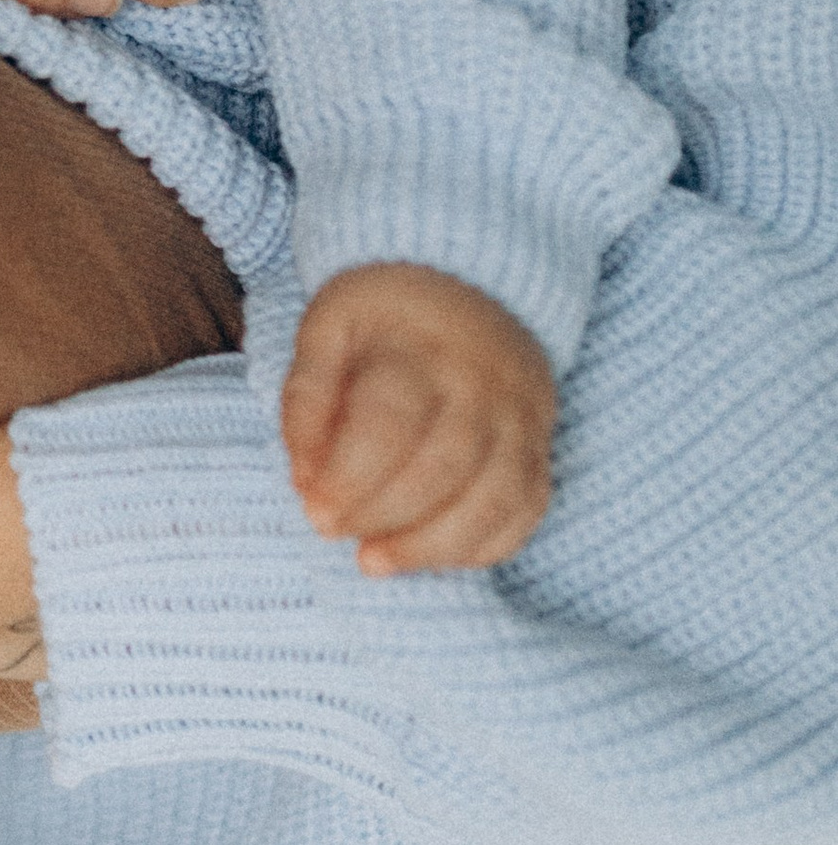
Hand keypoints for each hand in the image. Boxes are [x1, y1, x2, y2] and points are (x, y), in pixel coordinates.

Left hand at [282, 264, 558, 573]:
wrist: (471, 282)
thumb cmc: (385, 314)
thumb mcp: (329, 326)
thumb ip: (308, 396)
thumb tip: (304, 477)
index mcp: (420, 350)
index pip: (391, 424)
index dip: (349, 477)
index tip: (314, 509)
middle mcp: (482, 387)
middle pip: (444, 469)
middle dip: (382, 515)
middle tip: (331, 530)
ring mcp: (521, 420)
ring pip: (494, 499)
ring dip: (432, 546)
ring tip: (374, 561)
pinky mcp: (539, 447)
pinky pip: (526, 511)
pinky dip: (483, 546)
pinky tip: (431, 555)